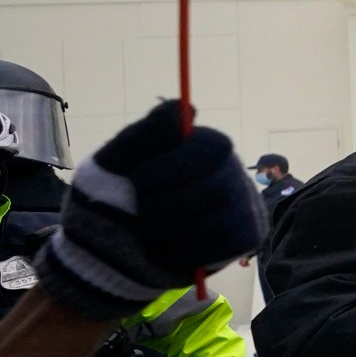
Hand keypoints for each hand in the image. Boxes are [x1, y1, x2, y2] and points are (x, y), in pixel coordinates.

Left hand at [35, 102, 263, 321]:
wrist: (110, 251)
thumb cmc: (111, 199)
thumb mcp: (114, 162)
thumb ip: (146, 133)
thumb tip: (184, 105)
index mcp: (202, 147)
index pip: (213, 148)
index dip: (175, 167)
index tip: (138, 182)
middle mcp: (230, 170)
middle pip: (220, 188)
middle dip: (171, 206)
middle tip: (142, 214)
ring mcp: (242, 204)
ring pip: (223, 220)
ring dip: (176, 232)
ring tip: (151, 233)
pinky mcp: (244, 236)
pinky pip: (230, 245)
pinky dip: (193, 251)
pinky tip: (171, 248)